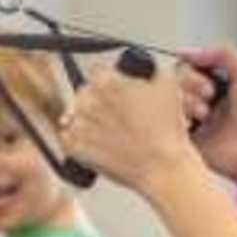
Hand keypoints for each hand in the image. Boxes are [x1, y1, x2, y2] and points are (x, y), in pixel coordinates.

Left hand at [57, 62, 204, 192]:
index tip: (117, 90)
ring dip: (88, 119)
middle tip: (115, 112)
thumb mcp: (168, 84)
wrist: (163, 166)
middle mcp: (88, 101)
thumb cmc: (167, 130)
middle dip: (98, 100)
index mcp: (106, 82)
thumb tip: (147, 70)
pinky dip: (78, 140)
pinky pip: (68, 138)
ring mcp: (79, 125)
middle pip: (85, 93)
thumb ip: (151, 70)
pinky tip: (96, 143)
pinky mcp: (76, 149)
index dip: (111, 80)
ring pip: (75, 115)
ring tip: (108, 130)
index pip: (98, 72)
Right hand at [177, 43, 236, 181]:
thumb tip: (183, 52)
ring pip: (166, 98)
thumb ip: (222, 52)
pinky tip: (191, 127)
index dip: (193, 72)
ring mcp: (186, 116)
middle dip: (191, 86)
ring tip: (204, 116)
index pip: (184, 64)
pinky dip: (176, 119)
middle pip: (173, 79)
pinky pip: (162, 120)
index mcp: (210, 79)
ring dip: (186, 103)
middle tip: (209, 98)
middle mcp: (195, 96)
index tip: (210, 85)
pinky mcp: (179, 135)